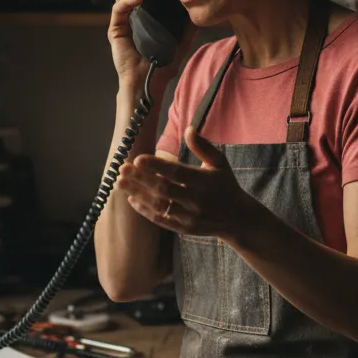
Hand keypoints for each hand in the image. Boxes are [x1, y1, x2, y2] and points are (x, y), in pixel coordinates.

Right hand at [108, 0, 194, 94]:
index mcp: (144, 18)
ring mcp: (121, 23)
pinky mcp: (115, 30)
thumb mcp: (181, 41)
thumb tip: (199, 11)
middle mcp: (130, 18)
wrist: (149, 83)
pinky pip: (118, 10)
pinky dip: (127, 1)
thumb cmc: (162, 65)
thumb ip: (188, 27)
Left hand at [116, 126, 254, 242]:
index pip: (177, 172)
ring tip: (119, 182)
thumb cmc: (225, 186)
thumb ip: (203, 146)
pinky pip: (161, 220)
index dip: (157, 166)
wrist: (238, 219)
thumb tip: (188, 128)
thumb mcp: (220, 164)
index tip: (138, 159)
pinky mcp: (184, 229)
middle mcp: (196, 200)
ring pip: (159, 205)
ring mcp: (190, 216)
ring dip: (137, 194)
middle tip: (122, 168)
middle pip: (164, 189)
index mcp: (204, 181)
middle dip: (141, 179)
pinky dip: (145, 211)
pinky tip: (131, 199)